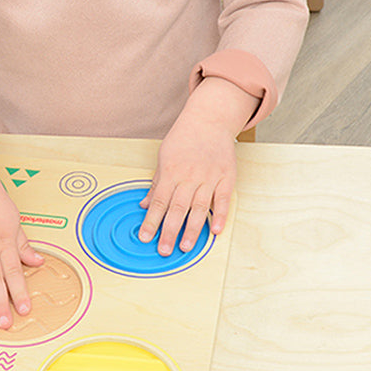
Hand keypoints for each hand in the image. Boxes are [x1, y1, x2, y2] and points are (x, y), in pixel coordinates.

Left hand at [138, 77, 258, 254]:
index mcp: (171, 171)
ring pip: (199, 207)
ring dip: (192, 229)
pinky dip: (220, 215)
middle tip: (164, 250)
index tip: (145, 237)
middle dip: (169, 230)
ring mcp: (209, 177)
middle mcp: (189, 176)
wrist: (209, 120)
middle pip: (177, 207)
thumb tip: (144, 204)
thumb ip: (156, 182)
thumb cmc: (183, 139)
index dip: (151, 220)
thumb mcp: (164, 157)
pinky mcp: (226, 177)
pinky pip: (223, 199)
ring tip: (186, 247)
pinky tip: (215, 231)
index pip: (158, 201)